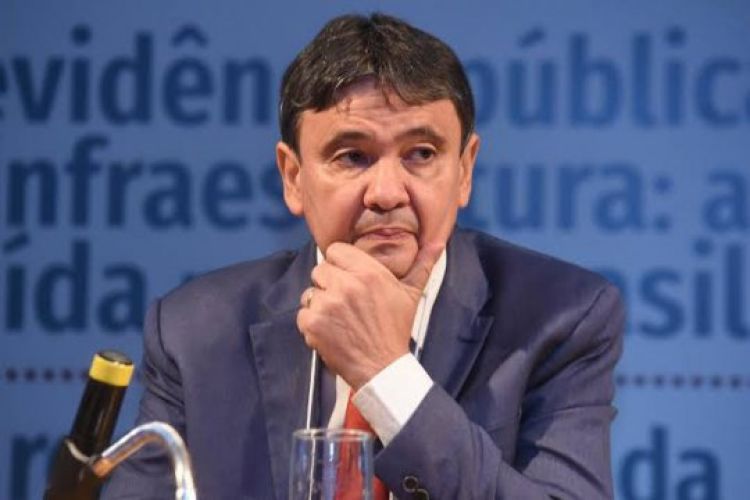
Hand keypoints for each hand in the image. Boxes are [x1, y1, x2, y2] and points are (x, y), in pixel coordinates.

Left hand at [297, 242, 442, 389]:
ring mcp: (327, 304)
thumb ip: (422, 264)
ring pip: (310, 292)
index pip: (335, 250)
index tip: (347, 277)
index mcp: (368, 272)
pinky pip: (302, 313)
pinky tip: (330, 331)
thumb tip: (438, 243)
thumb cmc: (396, 329)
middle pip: (320, 269)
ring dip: (320, 304)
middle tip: (344, 302)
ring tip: (339, 318)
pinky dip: (312, 323)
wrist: (382, 367)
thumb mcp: (412, 294)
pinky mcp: (313, 323)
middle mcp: (346, 284)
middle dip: (329, 283)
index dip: (340, 263)